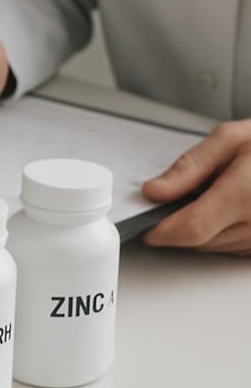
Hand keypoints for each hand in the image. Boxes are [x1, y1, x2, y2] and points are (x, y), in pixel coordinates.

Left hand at [142, 121, 250, 253]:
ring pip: (215, 247)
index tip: (148, 227)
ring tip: (216, 197)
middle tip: (184, 199)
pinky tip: (230, 211)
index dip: (164, 231)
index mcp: (248, 192)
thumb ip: (189, 167)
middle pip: (200, 241)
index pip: (193, 227)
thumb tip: (154, 191)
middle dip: (181, 225)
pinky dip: (223, 233)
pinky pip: (234, 248)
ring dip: (202, 230)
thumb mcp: (230, 139)